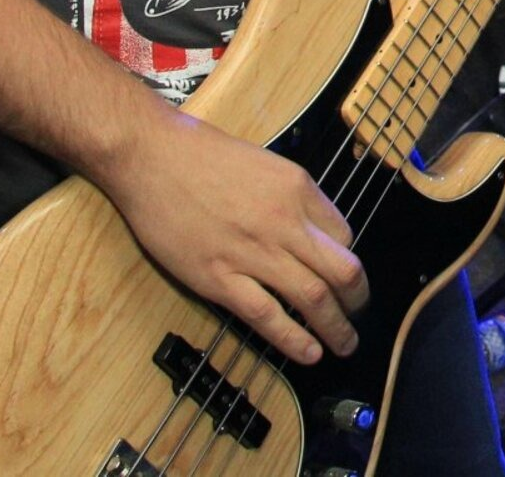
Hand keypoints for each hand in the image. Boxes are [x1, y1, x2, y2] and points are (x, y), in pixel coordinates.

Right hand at [103, 107, 369, 366]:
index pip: (343, 234)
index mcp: (296, 187)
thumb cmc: (198, 151)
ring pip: (313, 299)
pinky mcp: (219, 278)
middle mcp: (283, 221)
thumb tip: (306, 227)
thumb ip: (288, 195)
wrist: (148, 155)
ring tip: (344, 345)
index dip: (346, 258)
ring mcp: (252, 252)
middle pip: (342, 271)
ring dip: (336, 328)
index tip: (339, 272)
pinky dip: (293, 340)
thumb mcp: (261, 162)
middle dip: (357, 299)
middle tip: (357, 314)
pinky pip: (267, 316)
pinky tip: (309, 353)